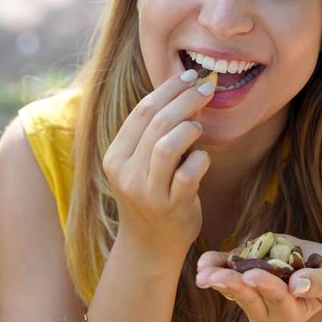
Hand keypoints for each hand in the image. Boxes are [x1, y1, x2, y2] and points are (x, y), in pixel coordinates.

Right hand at [102, 69, 214, 259]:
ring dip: (190, 128)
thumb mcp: (139, 165)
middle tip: (207, 88)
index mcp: (115, 156)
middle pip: (156, 123)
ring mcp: (148, 192)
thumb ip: (152, 134)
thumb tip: (185, 93)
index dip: (168, 89)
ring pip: (167, 146)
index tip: (189, 75)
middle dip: (186, 99)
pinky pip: (189, 174)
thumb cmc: (150, 196)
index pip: (141, 111)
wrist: (149, 246)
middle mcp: (126, 173)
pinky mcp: (171, 207)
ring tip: (200, 126)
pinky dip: (201, 159)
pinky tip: (202, 158)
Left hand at [194, 234, 321, 321]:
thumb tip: (298, 286)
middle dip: (234, 286)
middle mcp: (267, 312)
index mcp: (292, 313)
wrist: (303, 263)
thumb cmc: (321, 270)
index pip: (279, 300)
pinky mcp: (236, 280)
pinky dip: (212, 268)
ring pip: (231, 291)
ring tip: (204, 272)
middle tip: (219, 277)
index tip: (253, 275)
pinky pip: (221, 277)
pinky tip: (203, 264)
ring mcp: (248, 298)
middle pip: (249, 300)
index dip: (267, 287)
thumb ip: (321, 282)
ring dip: (216, 280)